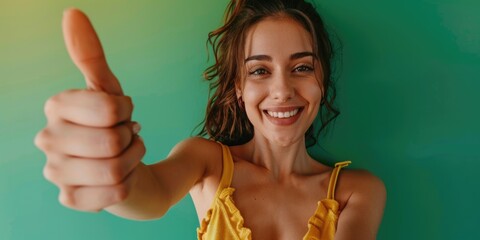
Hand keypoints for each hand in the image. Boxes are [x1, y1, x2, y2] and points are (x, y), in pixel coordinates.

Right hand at [35, 9, 145, 211]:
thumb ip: (91, 55)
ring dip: (132, 160)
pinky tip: (119, 179)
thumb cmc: (117, 126)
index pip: (111, 109)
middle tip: (123, 137)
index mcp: (56, 106)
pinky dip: (127, 184)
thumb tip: (72, 12)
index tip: (120, 113)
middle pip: (113, 140)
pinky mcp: (71, 199)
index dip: (126, 111)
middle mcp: (48, 139)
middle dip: (130, 138)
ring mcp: (56, 172)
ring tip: (124, 156)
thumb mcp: (110, 90)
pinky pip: (114, 193)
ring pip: (115, 169)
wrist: (127, 166)